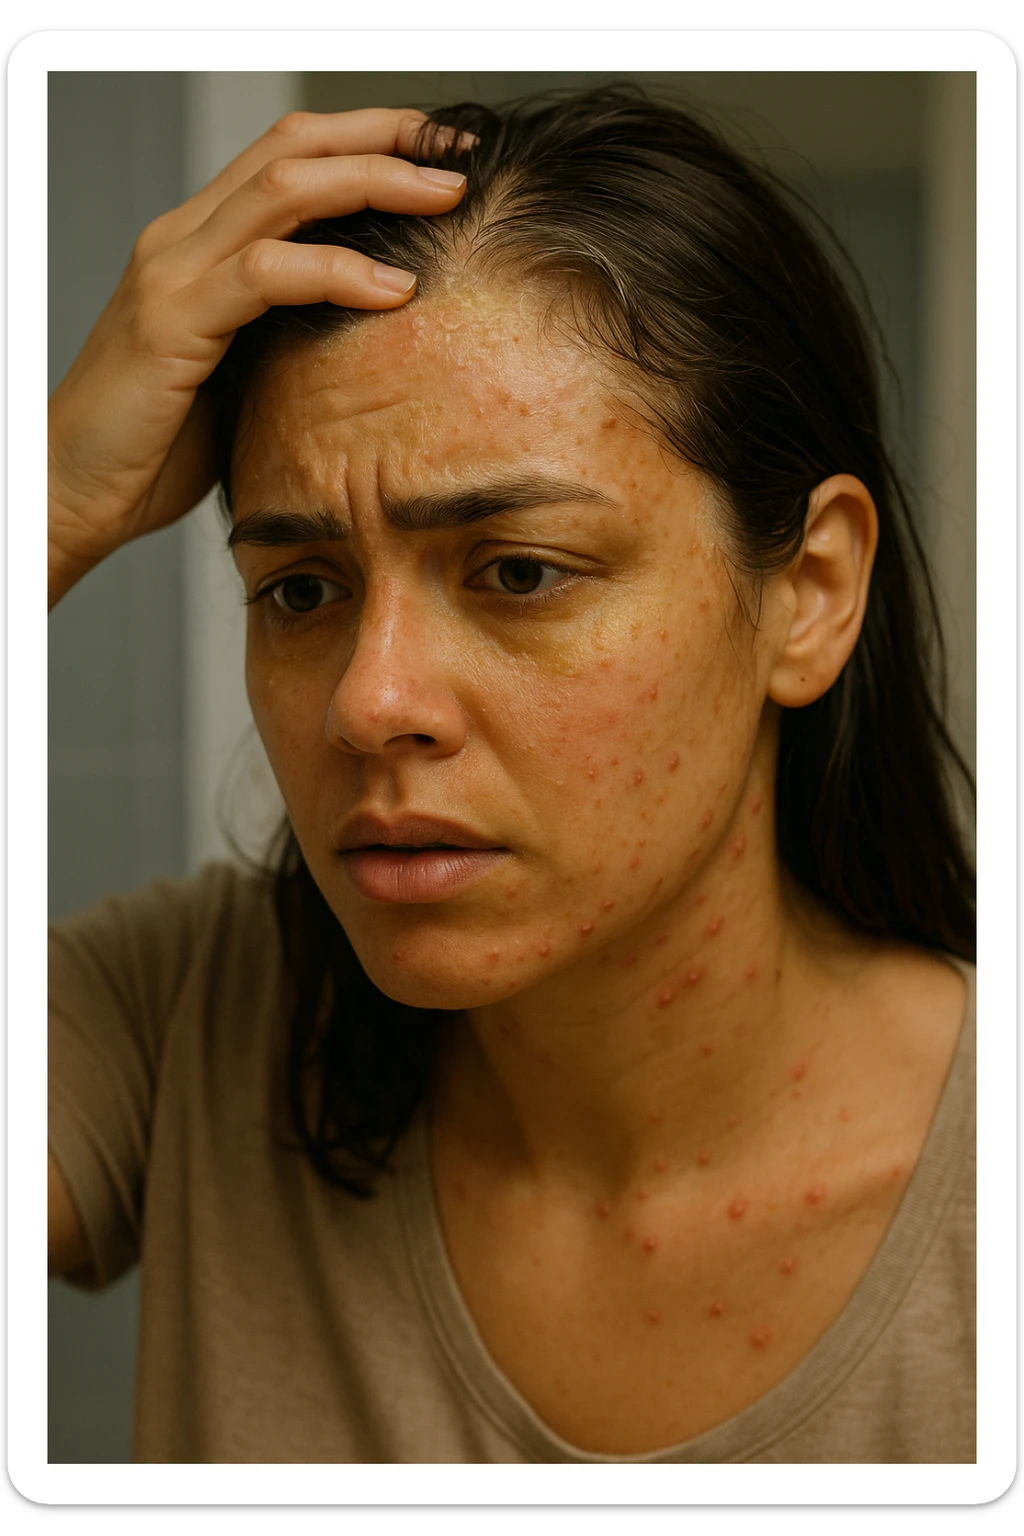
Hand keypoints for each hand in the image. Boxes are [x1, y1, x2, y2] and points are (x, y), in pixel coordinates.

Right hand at [47, 108, 468, 607]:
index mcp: (200, 244)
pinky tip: (391, 288)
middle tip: (458, 154)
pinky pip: (268, 272)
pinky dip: (338, 271)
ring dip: (375, 184)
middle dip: (385, 139)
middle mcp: (183, 239)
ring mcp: (173, 273)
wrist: (73, 490)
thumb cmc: (156, 447)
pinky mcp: (172, 321)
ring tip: (445, 199)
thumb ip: (287, 339)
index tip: (441, 153)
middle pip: (294, 147)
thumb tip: (373, 341)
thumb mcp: (240, 376)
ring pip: (285, 190)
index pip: (290, 156)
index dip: (367, 140)